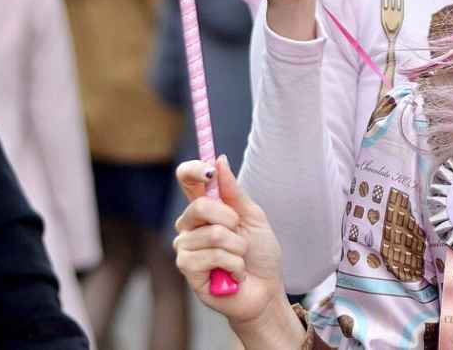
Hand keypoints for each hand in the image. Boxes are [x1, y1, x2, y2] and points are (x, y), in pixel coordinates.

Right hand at [174, 156, 289, 326]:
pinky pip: (214, 256)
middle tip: (240, 233)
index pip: (187, 180)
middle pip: (200, 206)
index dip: (193, 169)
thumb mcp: (253, 217)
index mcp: (205, 208)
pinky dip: (235, 265)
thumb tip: (219, 161)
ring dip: (238, 248)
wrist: (266, 290)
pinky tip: (234, 275)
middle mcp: (190, 226)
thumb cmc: (260, 254)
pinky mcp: (188, 270)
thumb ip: (234, 192)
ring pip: (213, 234)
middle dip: (230, 219)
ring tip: (240, 260)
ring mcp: (186, 248)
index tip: (209, 169)